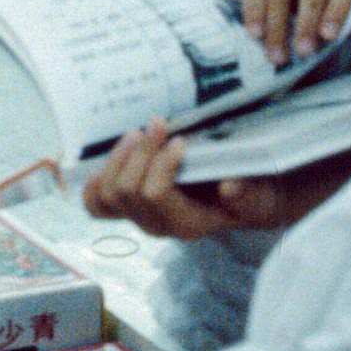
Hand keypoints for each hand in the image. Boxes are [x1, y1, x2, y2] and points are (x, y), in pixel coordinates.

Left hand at [83, 119, 297, 238]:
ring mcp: (139, 218)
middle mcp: (157, 225)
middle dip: (140, 153)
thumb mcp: (257, 193)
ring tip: (136, 134)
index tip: (180, 141)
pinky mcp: (129, 208)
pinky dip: (93, 185)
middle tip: (157, 125)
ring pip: (108, 194)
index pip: (155, 194)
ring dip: (118, 159)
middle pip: (127, 190)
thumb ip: (248, 193)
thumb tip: (230, 187)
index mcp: (186, 223)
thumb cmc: (247, 195)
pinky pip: (97, 206)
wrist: (241, 205)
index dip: (161, 164)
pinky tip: (102, 166)